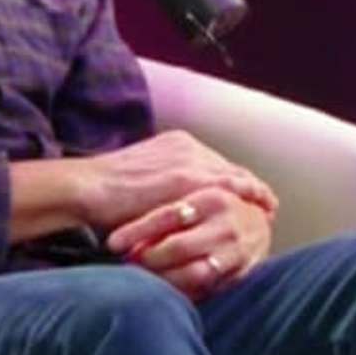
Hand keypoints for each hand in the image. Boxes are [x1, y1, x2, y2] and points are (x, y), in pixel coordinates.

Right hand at [70, 130, 277, 235]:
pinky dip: (247, 199)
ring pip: (234, 176)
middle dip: (250, 186)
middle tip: (268, 203)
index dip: (233, 179)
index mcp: (175, 143)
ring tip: (270, 209)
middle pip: (229, 167)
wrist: (85, 188)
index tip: (249, 192)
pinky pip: (228, 189)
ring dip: (255, 192)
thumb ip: (164, 182)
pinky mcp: (187, 179)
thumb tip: (177, 201)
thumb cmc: (105, 192)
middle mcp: (187, 146)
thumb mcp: (142, 178)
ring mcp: (189, 160)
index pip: (214, 162)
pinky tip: (261, 211)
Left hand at [106, 182, 273, 300]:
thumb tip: (127, 225)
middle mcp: (225, 224)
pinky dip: (183, 293)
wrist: (257, 225)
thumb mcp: (196, 196)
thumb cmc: (215, 209)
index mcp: (211, 197)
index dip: (137, 231)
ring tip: (143, 279)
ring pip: (193, 273)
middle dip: (148, 258)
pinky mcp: (241, 273)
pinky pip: (207, 290)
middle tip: (128, 263)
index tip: (113, 243)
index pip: (167, 215)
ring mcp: (235, 251)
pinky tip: (166, 291)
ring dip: (163, 279)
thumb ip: (168, 206)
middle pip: (178, 247)